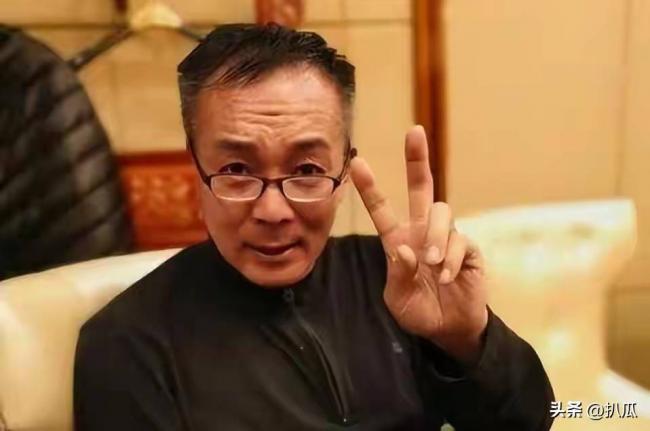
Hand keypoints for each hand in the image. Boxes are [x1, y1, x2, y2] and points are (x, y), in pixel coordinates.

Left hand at [350, 125, 487, 364]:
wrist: (449, 329)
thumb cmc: (419, 311)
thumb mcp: (397, 299)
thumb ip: (398, 275)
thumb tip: (404, 249)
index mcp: (398, 240)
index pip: (382, 209)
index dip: (370, 187)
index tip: (357, 162)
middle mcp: (422, 232)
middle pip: (422, 187)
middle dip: (417, 159)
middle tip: (414, 132)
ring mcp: (446, 237)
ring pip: (442, 213)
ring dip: (435, 237)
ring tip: (431, 264)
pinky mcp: (467, 248)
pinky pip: (460, 241)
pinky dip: (450, 259)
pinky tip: (445, 278)